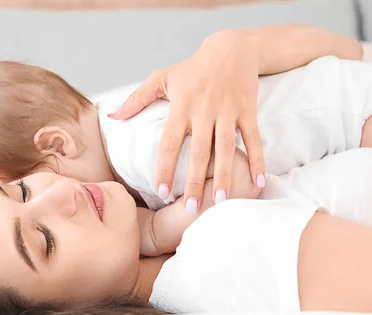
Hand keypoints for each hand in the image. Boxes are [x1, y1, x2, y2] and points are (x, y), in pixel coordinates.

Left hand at [109, 30, 265, 211]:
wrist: (232, 49)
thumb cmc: (192, 68)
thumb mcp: (161, 77)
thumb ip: (136, 99)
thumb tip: (112, 117)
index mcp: (181, 106)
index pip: (169, 142)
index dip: (164, 168)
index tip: (160, 192)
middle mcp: (204, 111)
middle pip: (198, 152)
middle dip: (195, 181)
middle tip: (191, 208)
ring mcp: (228, 111)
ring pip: (226, 148)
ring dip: (224, 176)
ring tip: (221, 201)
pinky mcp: (248, 110)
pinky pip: (254, 138)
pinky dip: (258, 160)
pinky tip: (259, 183)